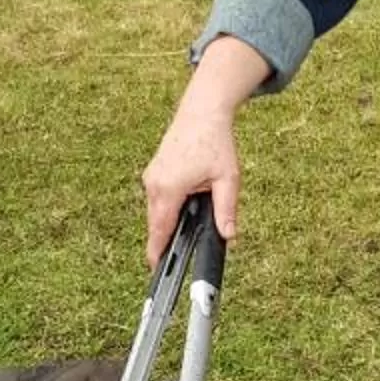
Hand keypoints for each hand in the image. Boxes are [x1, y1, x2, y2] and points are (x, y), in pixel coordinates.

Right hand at [142, 103, 240, 265]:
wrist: (202, 112)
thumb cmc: (215, 141)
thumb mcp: (227, 178)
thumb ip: (226, 209)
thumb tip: (228, 236)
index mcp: (169, 187)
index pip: (161, 228)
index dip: (157, 251)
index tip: (155, 267)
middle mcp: (154, 183)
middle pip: (156, 223)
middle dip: (165, 239)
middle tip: (175, 256)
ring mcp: (151, 177)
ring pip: (156, 211)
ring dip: (169, 221)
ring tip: (186, 226)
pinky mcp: (153, 172)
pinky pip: (157, 199)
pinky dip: (167, 208)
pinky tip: (184, 207)